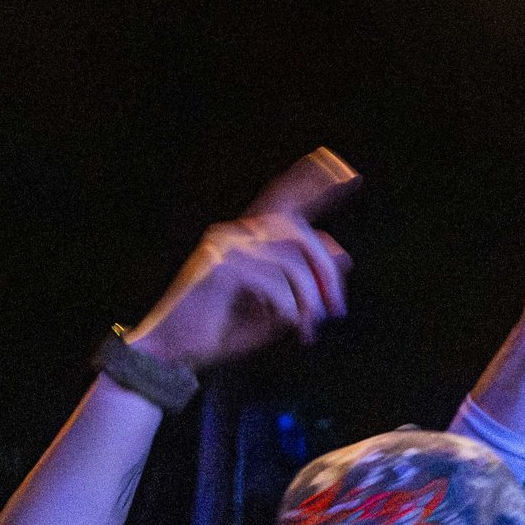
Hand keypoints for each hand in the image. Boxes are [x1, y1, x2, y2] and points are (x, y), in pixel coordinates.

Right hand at [126, 150, 356, 371]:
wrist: (175, 352)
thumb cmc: (224, 330)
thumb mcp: (278, 305)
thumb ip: (306, 280)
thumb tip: (344, 252)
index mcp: (248, 238)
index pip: (283, 199)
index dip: (313, 181)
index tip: (348, 171)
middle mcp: (235, 233)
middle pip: (300, 234)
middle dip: (326, 274)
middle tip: (336, 311)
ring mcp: (225, 245)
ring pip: (293, 262)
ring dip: (310, 301)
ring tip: (307, 329)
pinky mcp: (219, 266)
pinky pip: (275, 283)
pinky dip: (290, 311)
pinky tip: (287, 328)